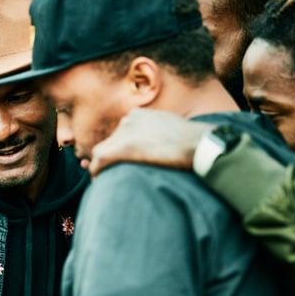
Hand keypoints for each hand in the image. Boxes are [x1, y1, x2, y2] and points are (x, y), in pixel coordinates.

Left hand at [88, 108, 209, 177]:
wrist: (197, 143)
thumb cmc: (191, 140)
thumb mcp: (171, 128)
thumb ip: (156, 133)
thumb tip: (156, 145)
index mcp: (138, 115)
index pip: (121, 133)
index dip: (119, 149)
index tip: (123, 162)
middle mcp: (128, 120)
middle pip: (110, 142)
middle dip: (110, 158)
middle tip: (112, 173)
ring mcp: (124, 133)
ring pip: (101, 151)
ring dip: (102, 166)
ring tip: (106, 180)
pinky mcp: (123, 148)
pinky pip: (99, 160)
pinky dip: (97, 171)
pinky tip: (99, 181)